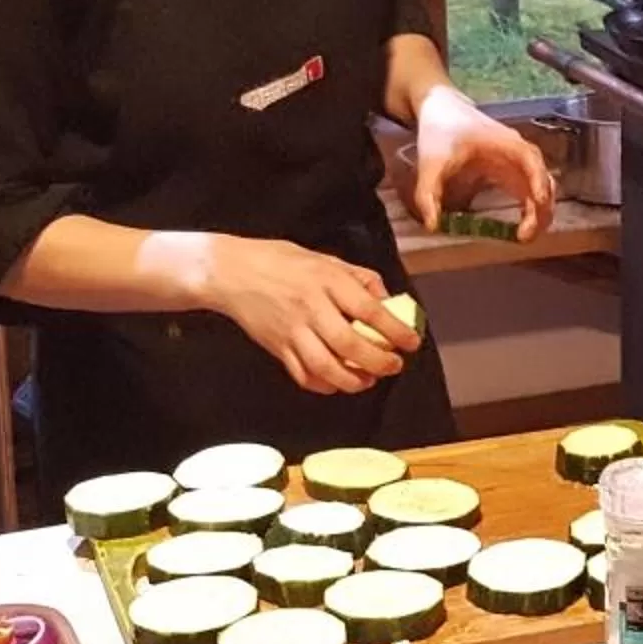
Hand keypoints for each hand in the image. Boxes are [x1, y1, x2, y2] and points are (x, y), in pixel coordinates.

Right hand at [200, 236, 416, 395]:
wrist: (230, 272)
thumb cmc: (280, 260)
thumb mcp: (324, 258)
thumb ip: (358, 278)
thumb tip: (386, 299)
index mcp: (327, 281)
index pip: (370, 310)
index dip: (395, 330)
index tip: (412, 342)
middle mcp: (311, 308)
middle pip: (350, 345)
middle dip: (379, 361)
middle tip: (394, 366)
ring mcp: (292, 331)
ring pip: (326, 367)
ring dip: (353, 380)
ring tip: (369, 380)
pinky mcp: (276, 348)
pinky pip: (302, 375)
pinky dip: (323, 385)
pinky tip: (338, 383)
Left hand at [408, 84, 556, 240]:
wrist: (441, 109)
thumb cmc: (440, 131)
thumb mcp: (431, 162)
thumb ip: (429, 194)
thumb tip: (433, 225)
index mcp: (505, 143)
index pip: (531, 162)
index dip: (538, 183)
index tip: (537, 204)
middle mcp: (518, 152)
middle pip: (543, 179)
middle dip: (541, 207)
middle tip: (525, 236)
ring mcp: (516, 162)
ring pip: (540, 187)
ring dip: (539, 212)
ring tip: (525, 237)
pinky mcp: (510, 170)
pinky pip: (528, 191)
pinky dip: (529, 209)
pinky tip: (520, 228)